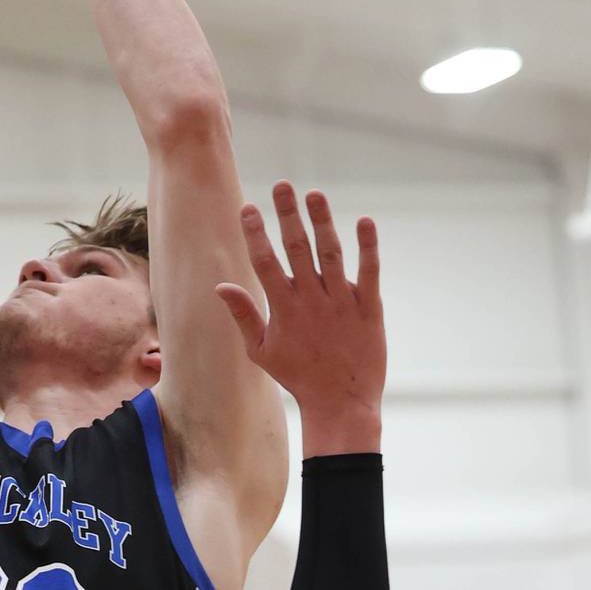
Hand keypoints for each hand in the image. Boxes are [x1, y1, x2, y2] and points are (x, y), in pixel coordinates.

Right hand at [216, 184, 385, 455]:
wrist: (341, 403)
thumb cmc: (298, 378)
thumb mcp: (262, 351)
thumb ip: (243, 316)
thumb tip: (220, 285)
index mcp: (284, 309)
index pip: (265, 262)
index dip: (256, 233)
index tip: (248, 208)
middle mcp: (311, 300)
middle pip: (297, 248)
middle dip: (287, 215)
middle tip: (282, 186)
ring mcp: (342, 303)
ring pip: (331, 253)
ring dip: (322, 221)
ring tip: (314, 194)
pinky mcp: (369, 309)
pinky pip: (369, 272)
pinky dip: (367, 246)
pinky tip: (364, 221)